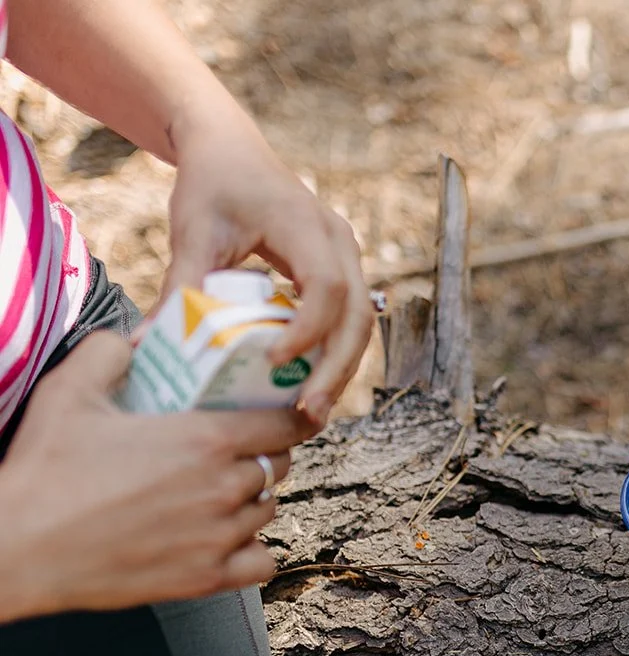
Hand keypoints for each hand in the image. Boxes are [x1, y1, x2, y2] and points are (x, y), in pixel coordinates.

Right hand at [0, 332, 310, 621]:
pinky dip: (253, 550)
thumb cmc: (46, 471)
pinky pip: (262, 562)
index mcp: (206, 440)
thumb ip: (109, 353)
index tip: (293, 416)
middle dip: (263, 455)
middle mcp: (225, 488)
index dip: (293, 417)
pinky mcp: (207, 578)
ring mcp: (220, 537)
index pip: (285, 424)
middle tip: (236, 453)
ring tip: (220, 493)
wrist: (21, 546)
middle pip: (277, 467)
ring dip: (253, 499)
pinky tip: (227, 539)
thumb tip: (133, 342)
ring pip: (268, 510)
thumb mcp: (70, 392)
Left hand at [162, 122, 372, 426]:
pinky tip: (309, 384)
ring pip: (361, 323)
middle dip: (336, 367)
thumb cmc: (212, 185)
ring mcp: (346, 255)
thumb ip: (179, 286)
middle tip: (309, 412)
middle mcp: (338, 240)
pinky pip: (349, 318)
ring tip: (312, 411)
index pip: (325, 285)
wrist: (231, 149)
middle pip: (358, 315)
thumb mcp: (192, 232)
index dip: (307, 329)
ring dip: (340, 368)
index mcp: (305, 224)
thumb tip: (146, 345)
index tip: (274, 361)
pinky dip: (334, 353)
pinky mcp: (339, 269)